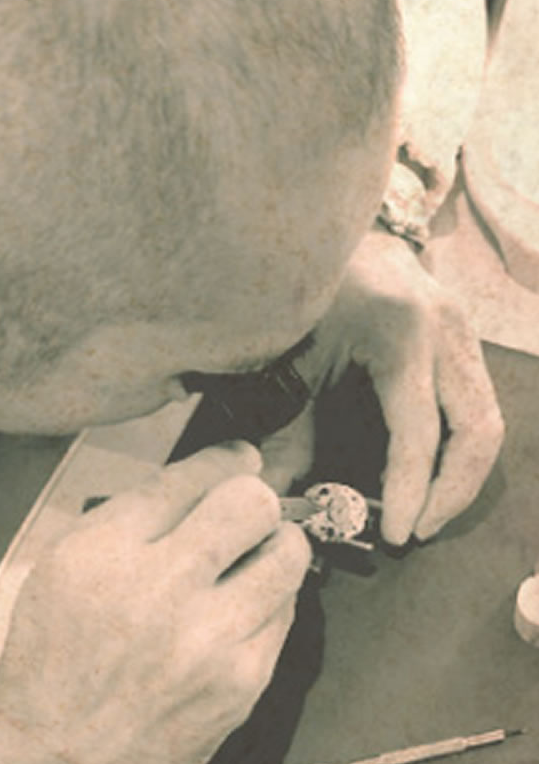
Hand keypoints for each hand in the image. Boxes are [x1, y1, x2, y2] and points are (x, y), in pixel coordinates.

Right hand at [0, 442, 309, 763]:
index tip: (237, 459)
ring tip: (254, 558)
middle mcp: (159, 587)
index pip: (190, 475)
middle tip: (246, 511)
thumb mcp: (59, 568)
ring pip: (288, 553)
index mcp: (103, 550)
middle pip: (251, 501)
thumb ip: (127, 517)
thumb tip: (203, 477)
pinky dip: (270, 601)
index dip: (223, 459)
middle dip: (255, 496)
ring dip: (277, 544)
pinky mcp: (243, 681)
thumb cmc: (52, 664)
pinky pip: (287, 612)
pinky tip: (240, 612)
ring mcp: (208, 638)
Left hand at [280, 229, 503, 544]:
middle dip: (452, 491)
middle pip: (477, 429)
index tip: (396, 534)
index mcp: (400, 333)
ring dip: (463, 475)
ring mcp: (463, 330)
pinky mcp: (465, 337)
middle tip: (418, 529)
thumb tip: (274, 496)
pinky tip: (432, 475)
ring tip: (427, 512)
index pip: (418, 431)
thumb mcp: (292, 356)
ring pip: (488, 420)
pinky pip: (480, 404)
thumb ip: (286, 427)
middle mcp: (445, 330)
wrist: (328, 229)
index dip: (409, 489)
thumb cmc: (305, 290)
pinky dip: (462, 448)